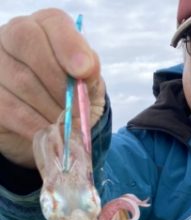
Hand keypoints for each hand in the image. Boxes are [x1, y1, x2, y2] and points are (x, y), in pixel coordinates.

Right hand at [0, 9, 104, 168]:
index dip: (69, 46)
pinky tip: (48, 134)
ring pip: (20, 79)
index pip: (54, 23)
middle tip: (76, 110)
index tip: (84, 71)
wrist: (53, 130)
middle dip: (58, 82)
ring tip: (65, 126)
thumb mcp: (88, 88)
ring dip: (49, 109)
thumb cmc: (72, 101)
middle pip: (29, 44)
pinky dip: (34, 125)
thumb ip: (90, 75)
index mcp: (46, 29)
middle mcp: (14, 37)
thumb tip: (87, 67)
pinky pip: (9, 107)